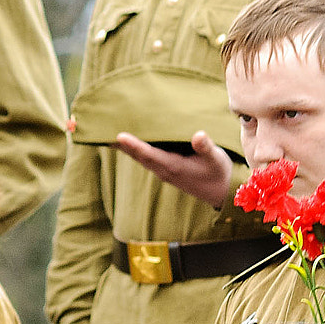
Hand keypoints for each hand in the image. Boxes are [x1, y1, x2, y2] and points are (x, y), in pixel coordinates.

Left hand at [115, 131, 234, 207]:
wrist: (221, 193)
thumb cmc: (219, 173)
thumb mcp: (216, 159)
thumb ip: (206, 147)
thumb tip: (198, 135)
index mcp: (174, 166)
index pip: (150, 154)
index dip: (134, 145)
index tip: (119, 136)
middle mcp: (165, 170)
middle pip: (139, 156)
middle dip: (122, 145)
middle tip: (103, 130)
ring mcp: (164, 171)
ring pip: (141, 158)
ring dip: (126, 147)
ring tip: (110, 134)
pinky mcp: (167, 170)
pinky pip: (146, 158)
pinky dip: (136, 149)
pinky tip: (130, 142)